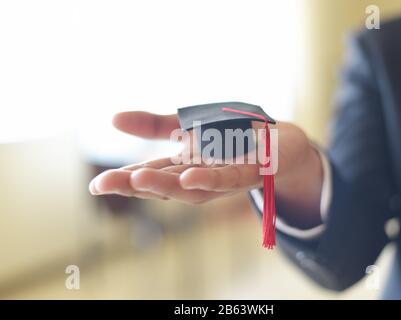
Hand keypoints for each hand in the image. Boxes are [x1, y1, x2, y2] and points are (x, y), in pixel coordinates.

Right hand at [89, 111, 322, 226]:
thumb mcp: (187, 128)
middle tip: (104, 185)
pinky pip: (231, 177)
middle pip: (166, 185)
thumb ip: (153, 126)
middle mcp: (201, 178)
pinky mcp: (252, 171)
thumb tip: (112, 119)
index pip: (149, 175)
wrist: (280, 144)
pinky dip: (210, 178)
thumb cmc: (231, 140)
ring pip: (194, 188)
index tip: (95, 186)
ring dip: (167, 185)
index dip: (123, 181)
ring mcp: (225, 178)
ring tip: (140, 181)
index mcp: (183, 167)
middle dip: (136, 186)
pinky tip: (191, 175)